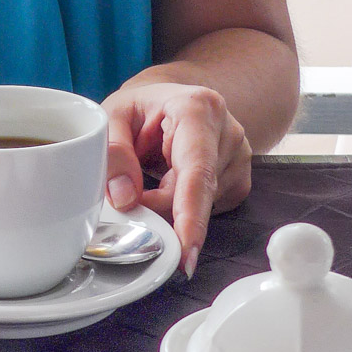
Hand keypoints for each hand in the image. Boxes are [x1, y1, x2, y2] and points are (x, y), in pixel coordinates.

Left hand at [101, 82, 252, 277]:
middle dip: (161, 209)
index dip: (190, 215)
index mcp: (197, 108)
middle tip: (132, 201)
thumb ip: (113, 154)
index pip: (196, 171)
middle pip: (196, 194)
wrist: (165, 101)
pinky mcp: (238, 177)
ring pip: (203, 205)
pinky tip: (172, 182)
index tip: (184, 249)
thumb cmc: (140, 108)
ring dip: (171, 205)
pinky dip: (185, 206)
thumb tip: (124, 198)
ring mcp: (239, 155)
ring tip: (153, 174)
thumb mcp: (113, 117)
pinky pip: (210, 208)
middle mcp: (227, 131)